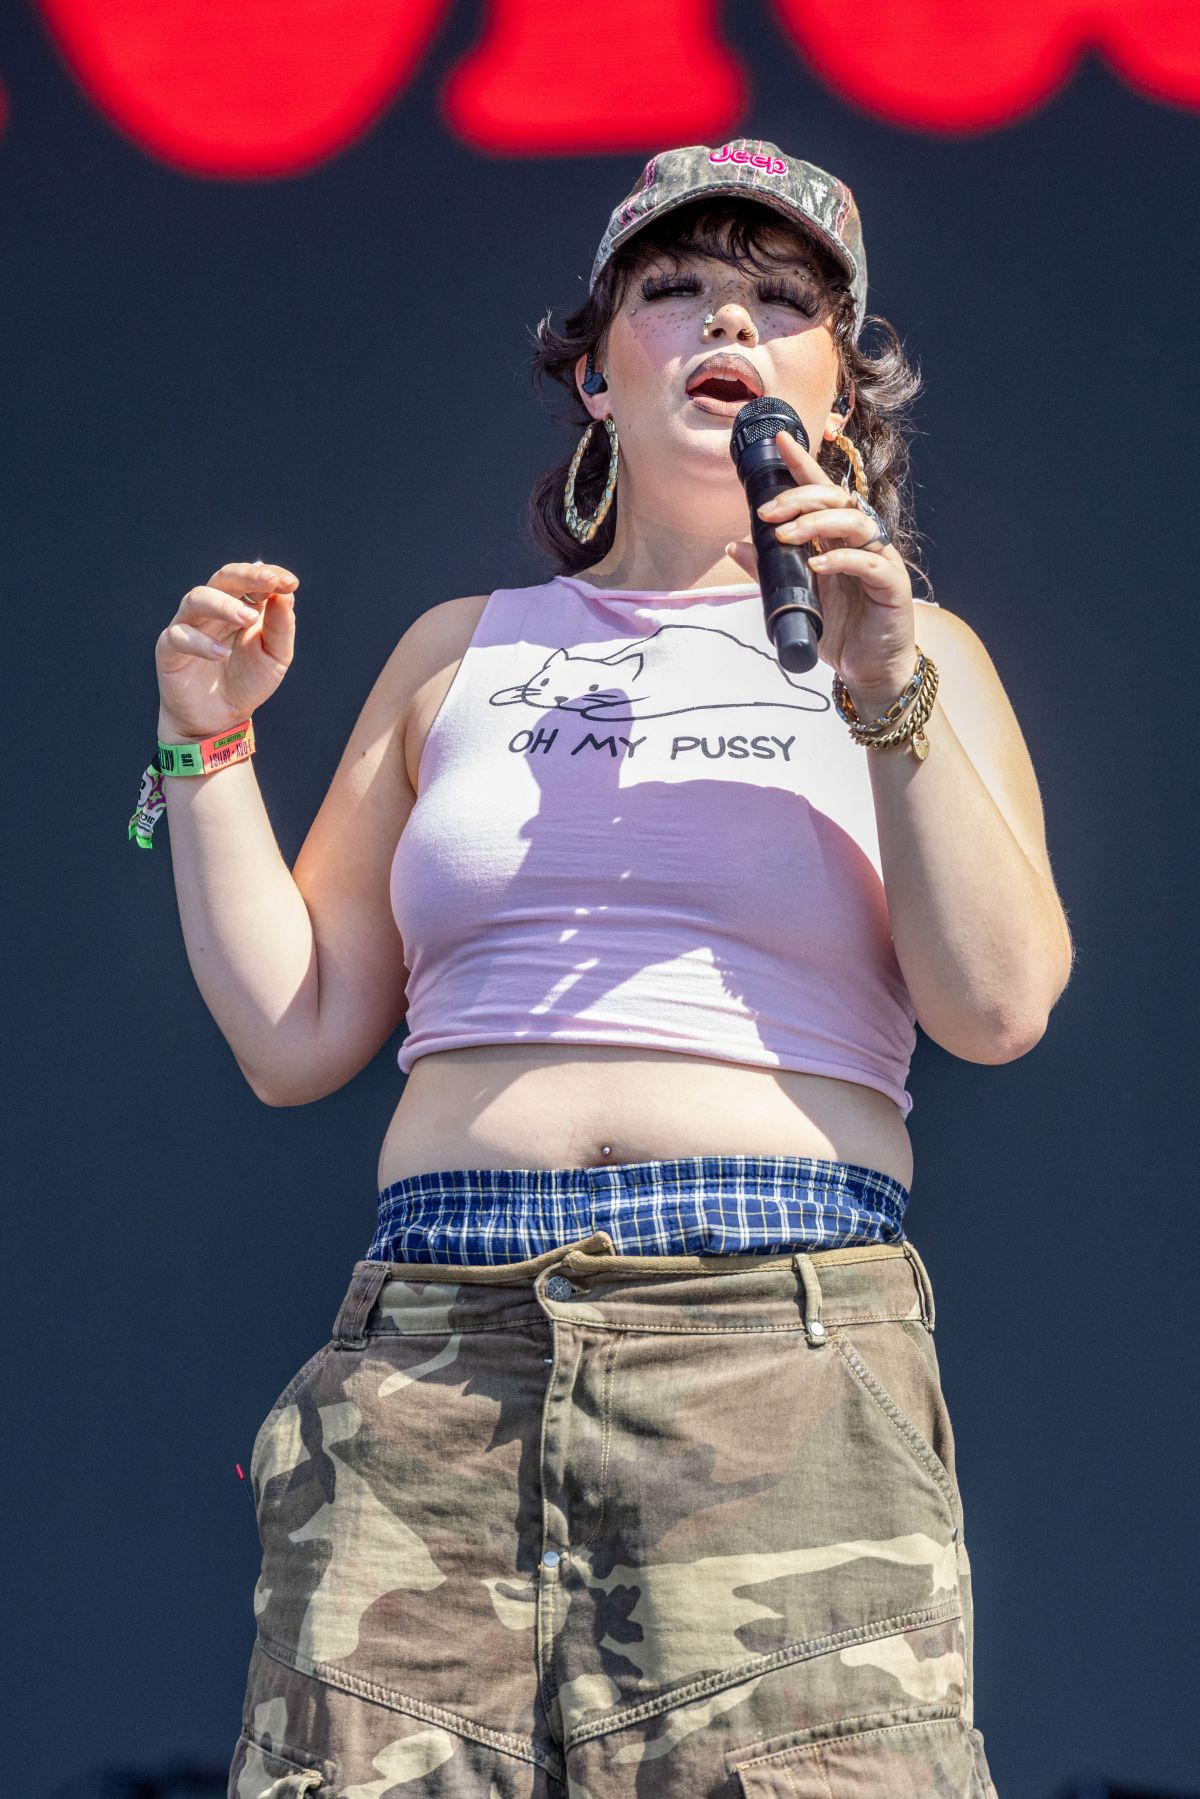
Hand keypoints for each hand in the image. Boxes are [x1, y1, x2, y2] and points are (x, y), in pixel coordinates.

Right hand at [155, 559, 298, 740]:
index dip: (269, 575)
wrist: (220, 720)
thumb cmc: (247, 682)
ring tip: (248, 618)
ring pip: (197, 599)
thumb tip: (286, 594)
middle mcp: (213, 610)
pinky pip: (179, 635)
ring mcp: (189, 625)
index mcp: (240, 605)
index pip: (251, 579)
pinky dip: (201, 642)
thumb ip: (282, 627)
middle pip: (223, 578)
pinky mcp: (169, 648)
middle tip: (270, 582)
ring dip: (224, 604)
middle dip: (247, 576)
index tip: (290, 582)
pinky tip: (222, 654)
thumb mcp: (275, 656)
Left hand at [725, 431, 916, 709]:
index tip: (779, 442)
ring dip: (817, 524)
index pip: (821, 492)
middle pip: (836, 500)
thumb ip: (769, 570)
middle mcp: (862, 540)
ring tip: (786, 537)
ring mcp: (880, 560)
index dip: (802, 465)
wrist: (867, 672)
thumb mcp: (795, 597)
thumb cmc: (839, 631)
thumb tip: (734, 544)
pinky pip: (869, 561)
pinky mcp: (892, 585)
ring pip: (855, 522)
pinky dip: (842, 559)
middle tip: (767, 513)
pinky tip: (818, 564)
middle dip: (799, 499)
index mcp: (839, 538)